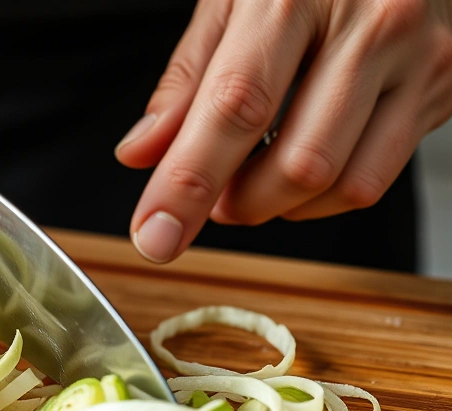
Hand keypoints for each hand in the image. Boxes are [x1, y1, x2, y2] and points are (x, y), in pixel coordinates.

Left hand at [116, 0, 451, 262]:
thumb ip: (186, 81)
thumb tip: (142, 155)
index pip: (235, 108)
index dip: (189, 182)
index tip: (155, 234)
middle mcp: (371, 23)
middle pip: (298, 163)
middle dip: (238, 202)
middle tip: (211, 195)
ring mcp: (418, 57)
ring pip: (343, 183)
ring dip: (279, 206)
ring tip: (250, 178)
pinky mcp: (443, 85)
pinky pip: (375, 178)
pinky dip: (320, 196)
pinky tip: (297, 164)